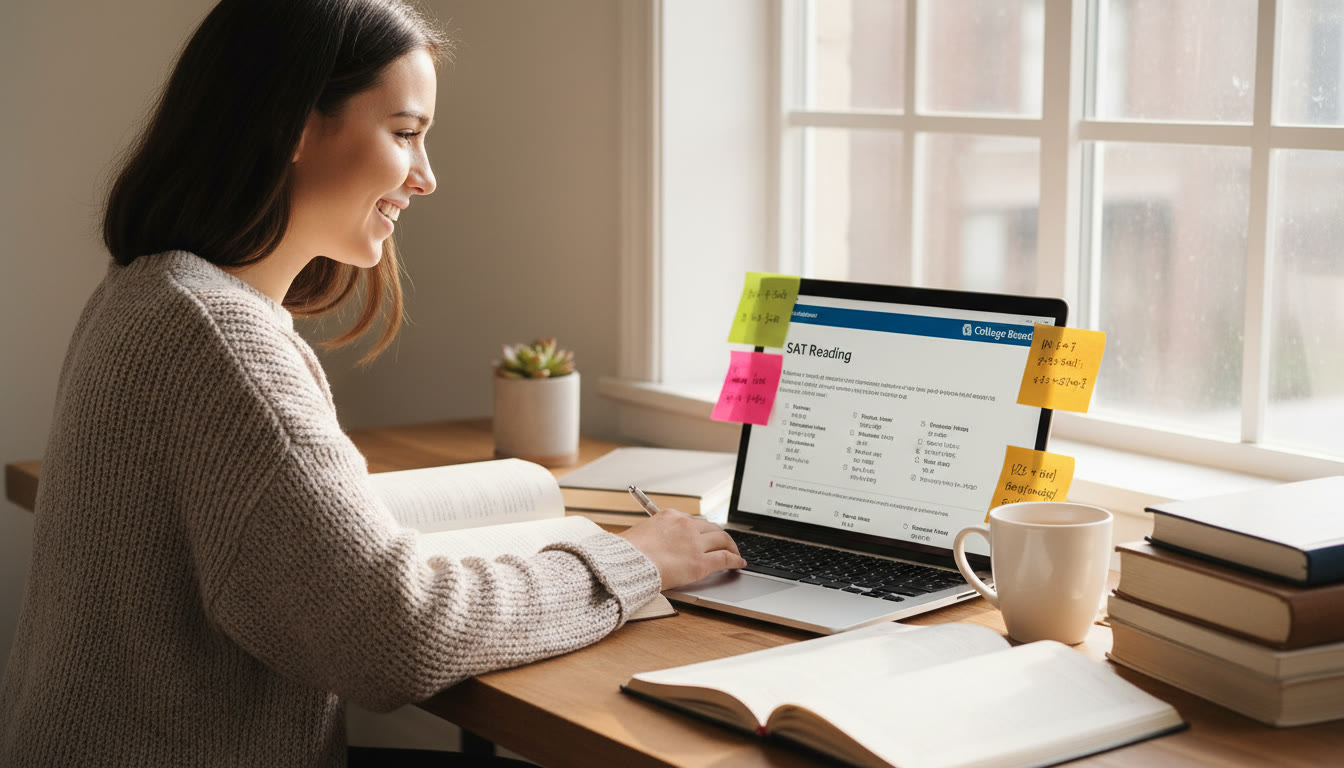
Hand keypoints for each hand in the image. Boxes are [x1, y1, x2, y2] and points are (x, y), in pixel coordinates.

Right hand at [617, 509, 746, 590]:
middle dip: (720, 536)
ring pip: (722, 539)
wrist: (625, 564)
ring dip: (731, 546)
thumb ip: (655, 535)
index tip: (704, 536)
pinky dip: (735, 560)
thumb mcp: (640, 534)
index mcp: (669, 516)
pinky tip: (739, 563)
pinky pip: (725, 558)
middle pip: (711, 527)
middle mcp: (685, 526)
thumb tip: (658, 544)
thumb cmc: (626, 553)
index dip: (701, 531)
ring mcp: (694, 544)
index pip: (692, 521)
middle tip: (725, 543)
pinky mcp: (700, 562)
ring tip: (734, 552)